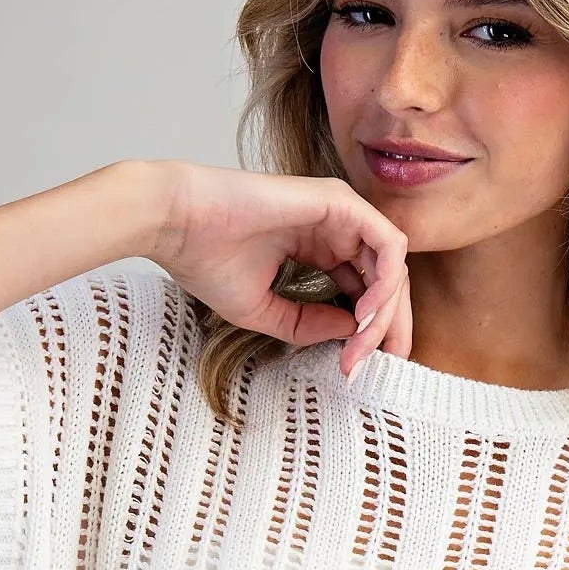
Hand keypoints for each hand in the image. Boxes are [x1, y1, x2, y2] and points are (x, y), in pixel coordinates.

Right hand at [144, 159, 412, 381]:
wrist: (176, 224)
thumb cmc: (206, 260)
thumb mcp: (265, 311)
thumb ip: (308, 324)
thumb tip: (352, 332)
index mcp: (319, 247)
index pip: (364, 290)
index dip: (369, 331)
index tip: (357, 367)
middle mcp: (336, 228)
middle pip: (386, 281)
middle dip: (389, 326)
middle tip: (385, 362)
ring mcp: (341, 212)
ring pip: (392, 266)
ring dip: (385, 311)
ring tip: (366, 344)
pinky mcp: (340, 202)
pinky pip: (388, 245)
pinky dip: (386, 282)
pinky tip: (367, 315)